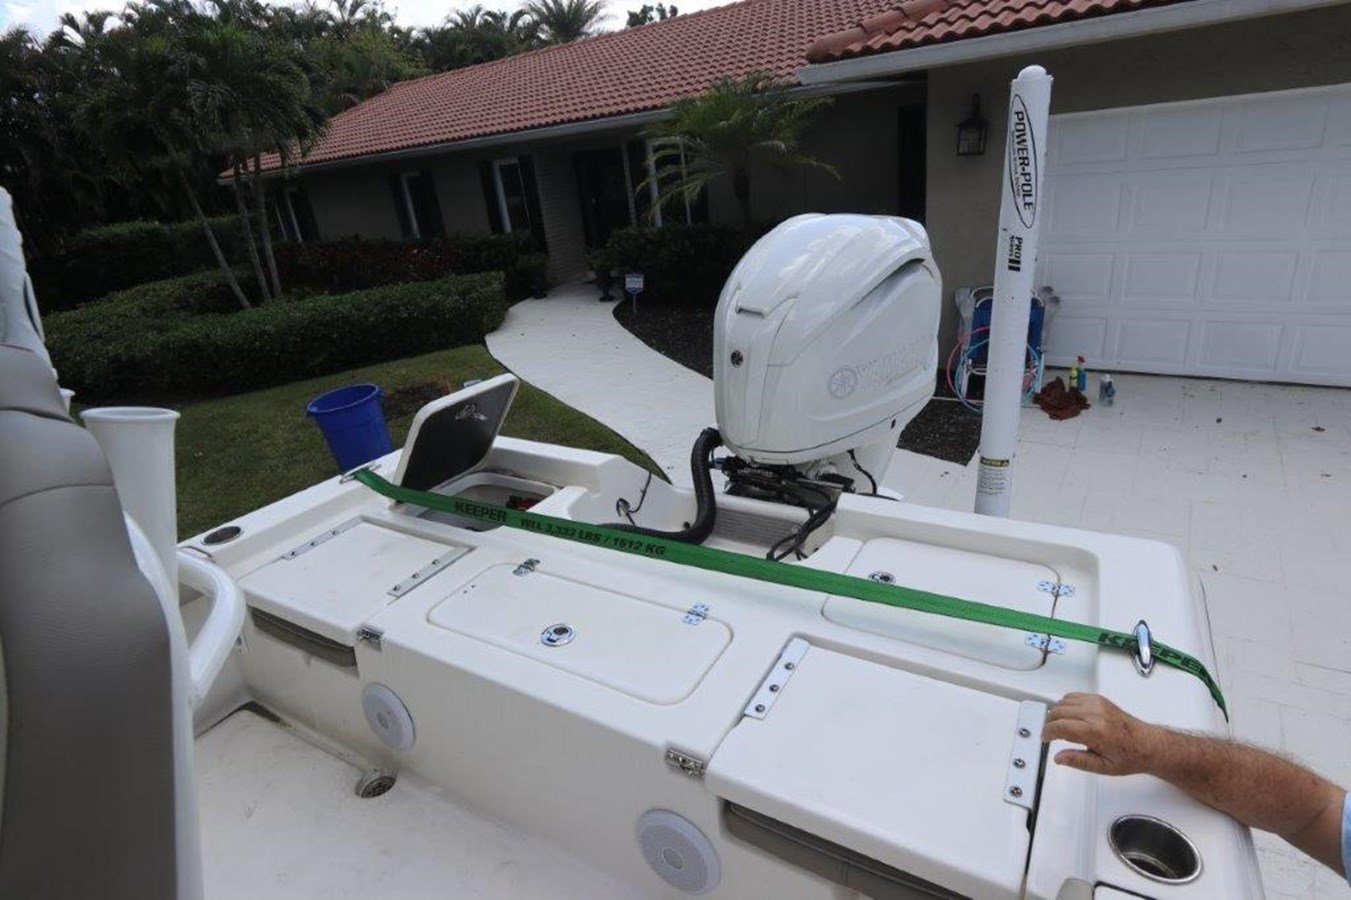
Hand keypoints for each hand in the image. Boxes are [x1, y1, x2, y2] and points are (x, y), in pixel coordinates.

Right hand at [1042, 692, 1160, 775]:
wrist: (1148, 744)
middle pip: (1058, 711)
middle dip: (1050, 723)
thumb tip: (1059, 758)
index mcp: (1095, 731)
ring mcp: (1098, 704)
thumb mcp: (1102, 767)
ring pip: (1064, 701)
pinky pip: (1074, 695)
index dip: (1047, 733)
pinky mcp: (1100, 699)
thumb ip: (1078, 761)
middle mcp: (1095, 713)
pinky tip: (1069, 715)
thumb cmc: (1130, 756)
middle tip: (1051, 734)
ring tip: (1060, 726)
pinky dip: (1066, 704)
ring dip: (1057, 713)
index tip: (1045, 738)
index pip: (1060, 726)